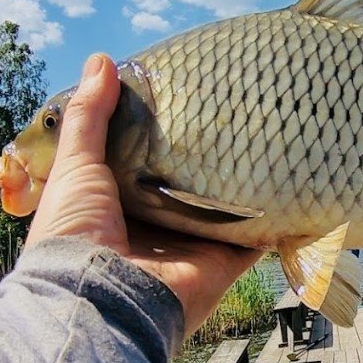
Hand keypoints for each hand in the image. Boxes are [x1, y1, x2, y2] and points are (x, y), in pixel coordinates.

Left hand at [25, 54, 261, 336]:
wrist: (99, 301)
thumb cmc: (75, 234)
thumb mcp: (73, 165)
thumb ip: (90, 117)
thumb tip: (102, 61)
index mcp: (114, 209)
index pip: (141, 167)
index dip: (156, 137)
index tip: (178, 103)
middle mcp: (154, 230)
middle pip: (186, 188)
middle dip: (205, 159)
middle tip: (228, 116)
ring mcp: (189, 249)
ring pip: (223, 209)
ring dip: (241, 183)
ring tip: (264, 140)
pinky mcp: (221, 263)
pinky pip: (254, 237)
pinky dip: (272, 217)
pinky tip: (289, 184)